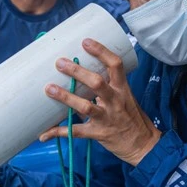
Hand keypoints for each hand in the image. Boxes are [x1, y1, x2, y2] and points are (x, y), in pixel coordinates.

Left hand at [40, 38, 160, 165]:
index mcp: (123, 89)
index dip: (101, 51)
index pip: (115, 65)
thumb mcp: (124, 99)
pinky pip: (76, 132)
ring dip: (65, 97)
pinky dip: (58, 132)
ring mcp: (107, 118)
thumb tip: (78, 78)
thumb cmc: (131, 118)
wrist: (143, 145)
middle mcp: (116, 101)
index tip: (85, 41)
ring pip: (85, 106)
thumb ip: (104, 90)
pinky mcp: (99, 134)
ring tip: (49, 88)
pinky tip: (44, 133)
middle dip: (77, 71)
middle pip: (97, 83)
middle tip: (60, 62)